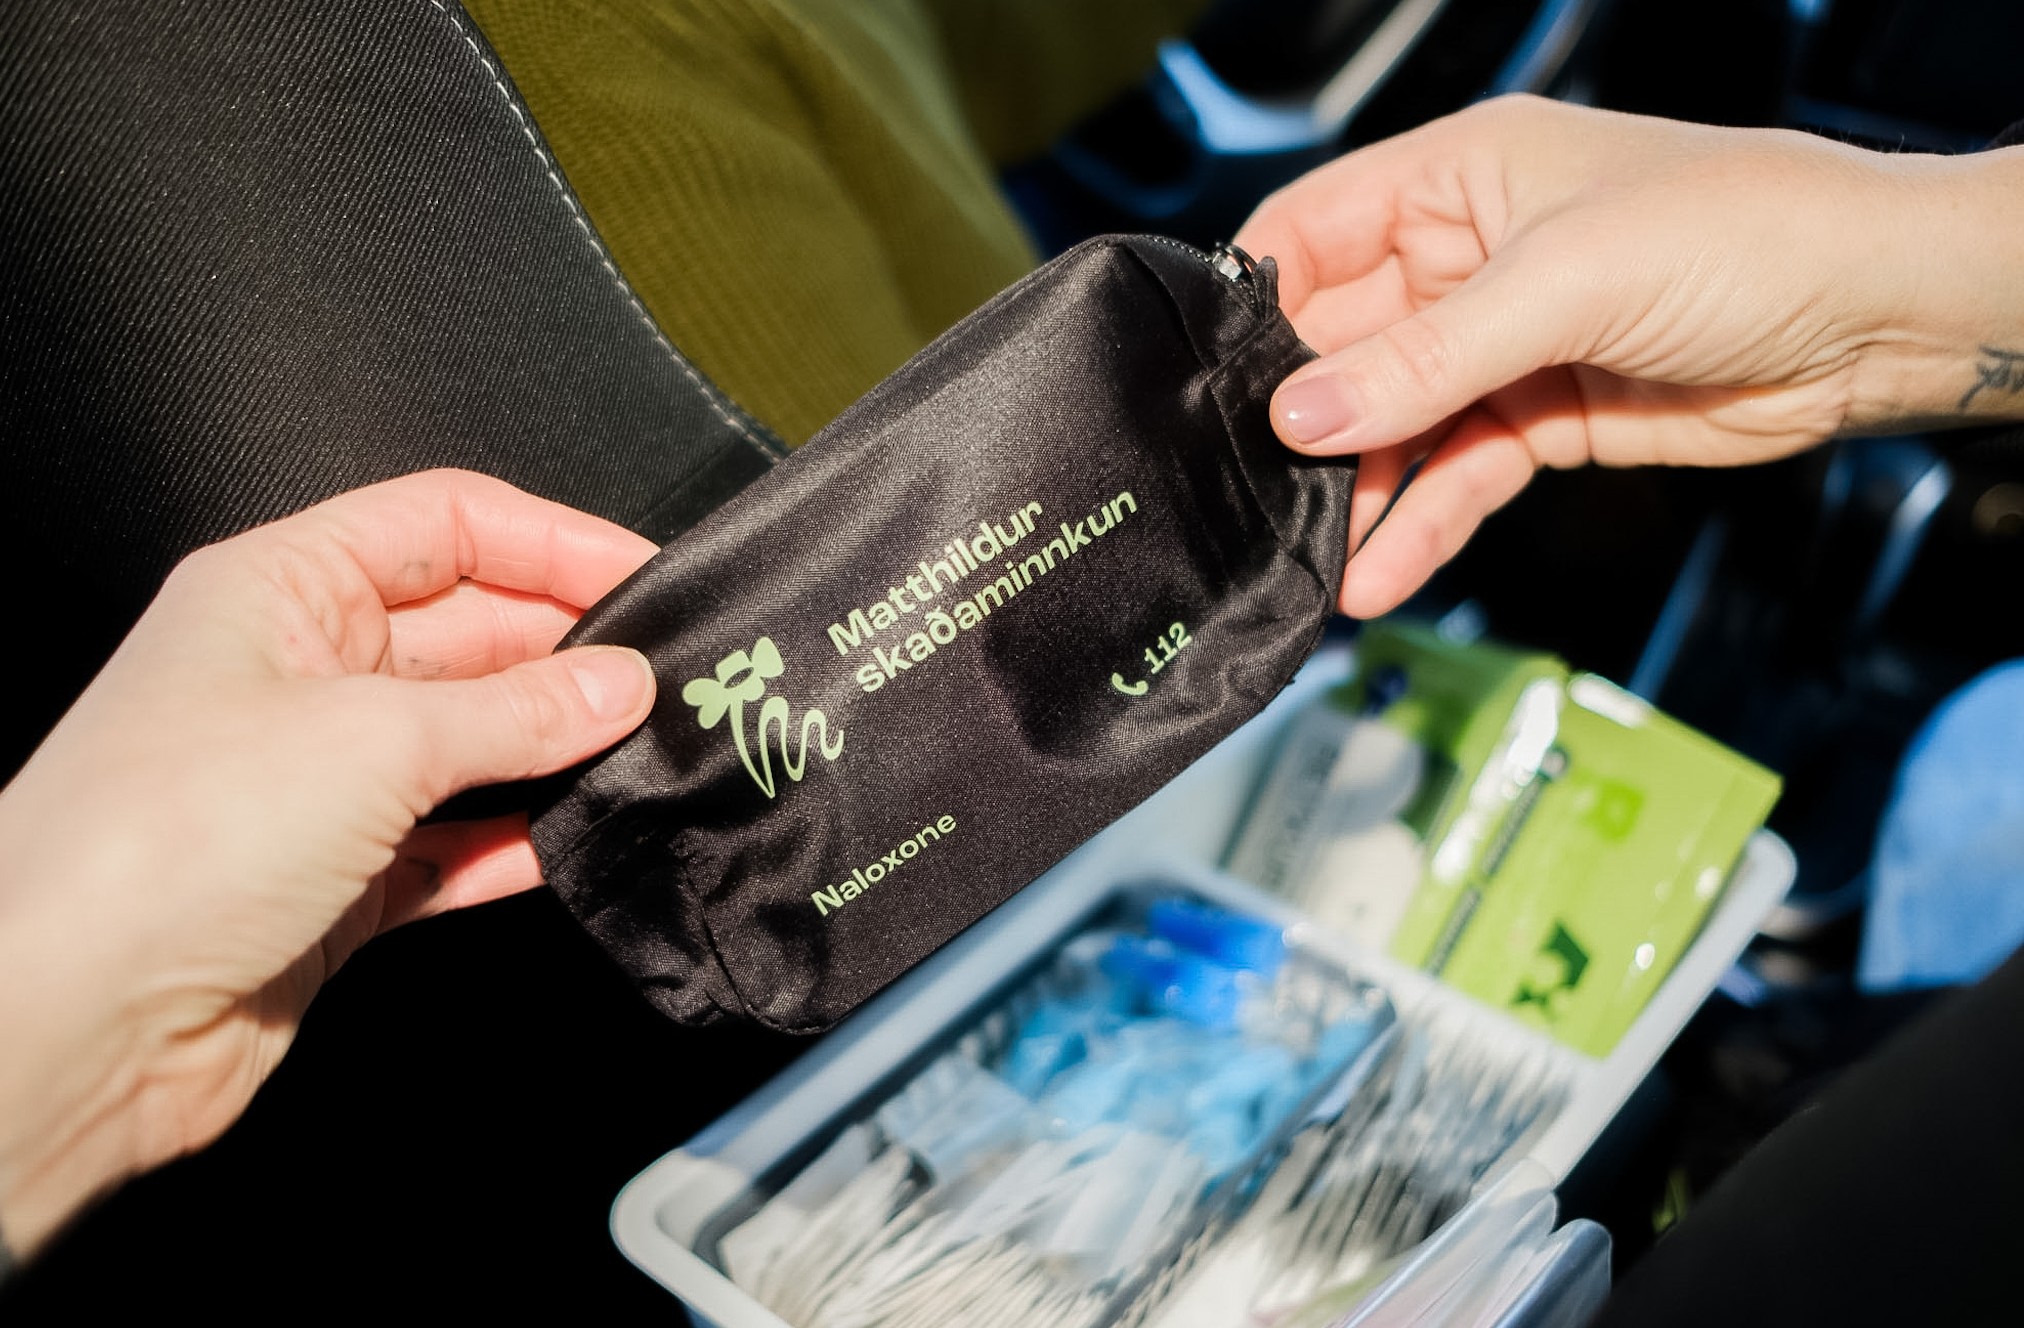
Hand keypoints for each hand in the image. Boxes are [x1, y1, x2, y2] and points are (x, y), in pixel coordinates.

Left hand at [0, 470, 657, 1256]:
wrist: (73, 1020)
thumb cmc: (165, 840)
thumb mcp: (376, 738)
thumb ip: (520, 711)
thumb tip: (620, 683)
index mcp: (282, 589)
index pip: (445, 527)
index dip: (553, 541)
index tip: (650, 576)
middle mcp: (301, 675)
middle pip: (471, 633)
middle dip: (570, 654)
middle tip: (670, 679)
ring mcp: (319, 783)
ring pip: (473, 744)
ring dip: (556, 752)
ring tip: (648, 756)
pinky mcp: (339, 883)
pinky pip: (456, 846)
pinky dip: (519, 845)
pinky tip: (578, 842)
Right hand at [1236, 94, 2023, 616]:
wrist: (1879, 318)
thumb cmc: (1747, 234)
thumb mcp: (1563, 284)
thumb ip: (1425, 359)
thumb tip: (1302, 413)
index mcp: (1459, 178)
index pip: (1315, 232)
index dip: (1256, 304)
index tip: (1203, 384)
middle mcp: (1468, 259)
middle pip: (1343, 345)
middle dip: (1300, 423)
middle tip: (1252, 494)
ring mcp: (1501, 345)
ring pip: (1394, 426)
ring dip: (1357, 494)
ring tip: (1312, 559)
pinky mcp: (1539, 419)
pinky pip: (1455, 477)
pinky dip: (1420, 526)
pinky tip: (1381, 572)